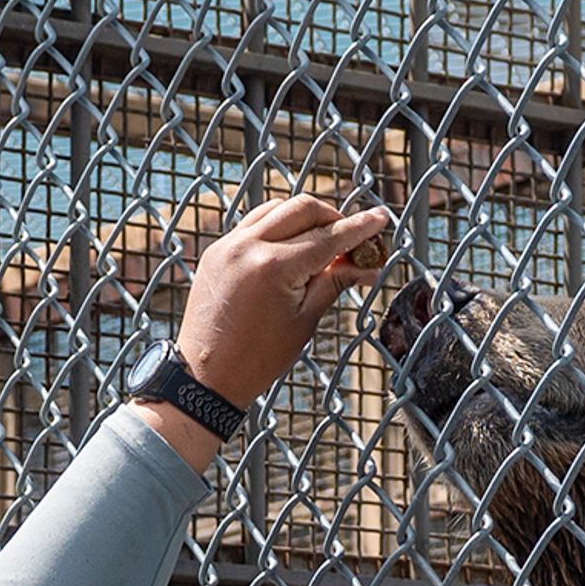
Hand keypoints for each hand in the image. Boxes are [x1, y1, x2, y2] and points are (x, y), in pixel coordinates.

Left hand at [168, 194, 394, 410]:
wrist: (204, 377)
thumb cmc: (257, 358)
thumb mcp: (305, 320)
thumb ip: (335, 282)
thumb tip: (368, 265)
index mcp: (274, 267)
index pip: (329, 238)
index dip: (360, 227)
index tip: (380, 217)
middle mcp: (249, 247)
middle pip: (304, 208)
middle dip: (333, 217)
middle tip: (350, 238)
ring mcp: (228, 245)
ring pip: (277, 208)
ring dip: (304, 216)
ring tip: (321, 242)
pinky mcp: (216, 251)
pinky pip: (253, 223)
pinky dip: (277, 225)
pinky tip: (290, 245)